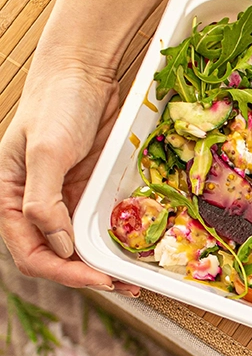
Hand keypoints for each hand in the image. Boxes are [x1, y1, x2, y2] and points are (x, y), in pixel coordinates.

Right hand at [0, 55, 138, 292]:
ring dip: (104, 265)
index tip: (95, 277)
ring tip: (132, 279)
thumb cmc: (57, 103)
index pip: (31, 252)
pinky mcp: (89, 191)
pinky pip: (100, 225)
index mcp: (11, 199)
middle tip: (122, 285)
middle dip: (86, 275)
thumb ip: (46, 201)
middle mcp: (36, 206)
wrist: (84, 70)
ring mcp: (65, 200)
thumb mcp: (46, 151)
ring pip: (80, 246)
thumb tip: (60, 245)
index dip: (62, 271)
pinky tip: (134, 250)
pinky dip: (114, 242)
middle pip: (57, 257)